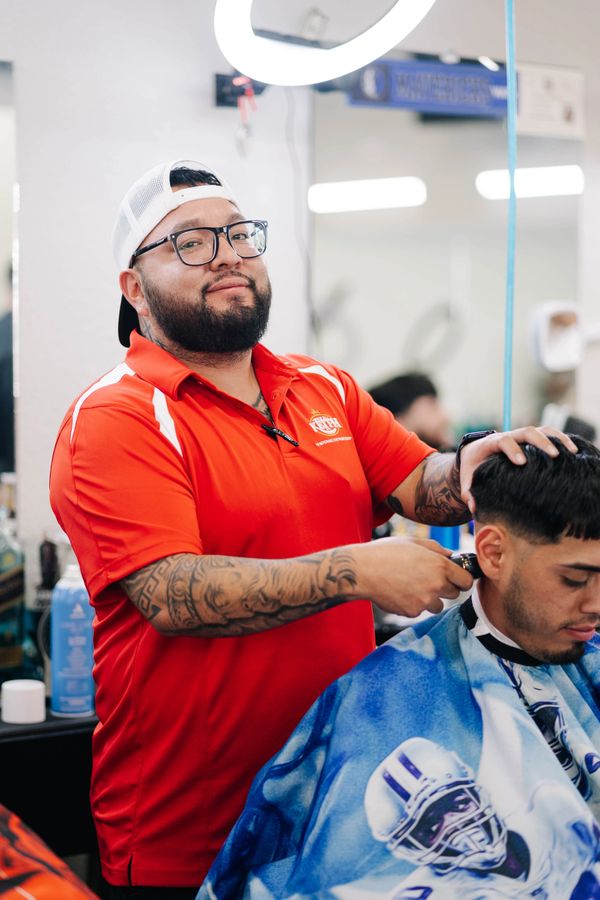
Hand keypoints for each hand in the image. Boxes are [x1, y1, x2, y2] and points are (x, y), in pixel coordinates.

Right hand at [355, 537, 473, 618]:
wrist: (362, 571)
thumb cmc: (385, 552)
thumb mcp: (413, 542)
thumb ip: (436, 549)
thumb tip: (450, 555)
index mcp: (439, 565)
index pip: (466, 581)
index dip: (461, 580)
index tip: (455, 579)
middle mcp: (436, 584)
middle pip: (454, 594)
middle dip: (444, 588)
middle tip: (426, 580)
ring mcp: (424, 601)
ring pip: (437, 605)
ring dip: (429, 599)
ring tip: (410, 586)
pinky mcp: (411, 612)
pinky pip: (419, 611)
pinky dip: (412, 604)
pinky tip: (399, 592)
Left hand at [459, 426, 578, 513]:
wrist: (475, 453)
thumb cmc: (473, 468)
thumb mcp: (468, 481)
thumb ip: (468, 493)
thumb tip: (473, 506)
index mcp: (491, 443)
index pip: (503, 441)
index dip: (512, 449)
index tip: (521, 462)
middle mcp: (508, 436)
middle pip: (527, 431)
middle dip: (541, 442)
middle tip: (554, 455)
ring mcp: (521, 437)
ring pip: (541, 430)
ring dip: (557, 438)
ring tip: (572, 452)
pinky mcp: (530, 440)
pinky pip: (548, 434)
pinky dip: (561, 439)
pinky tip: (573, 451)